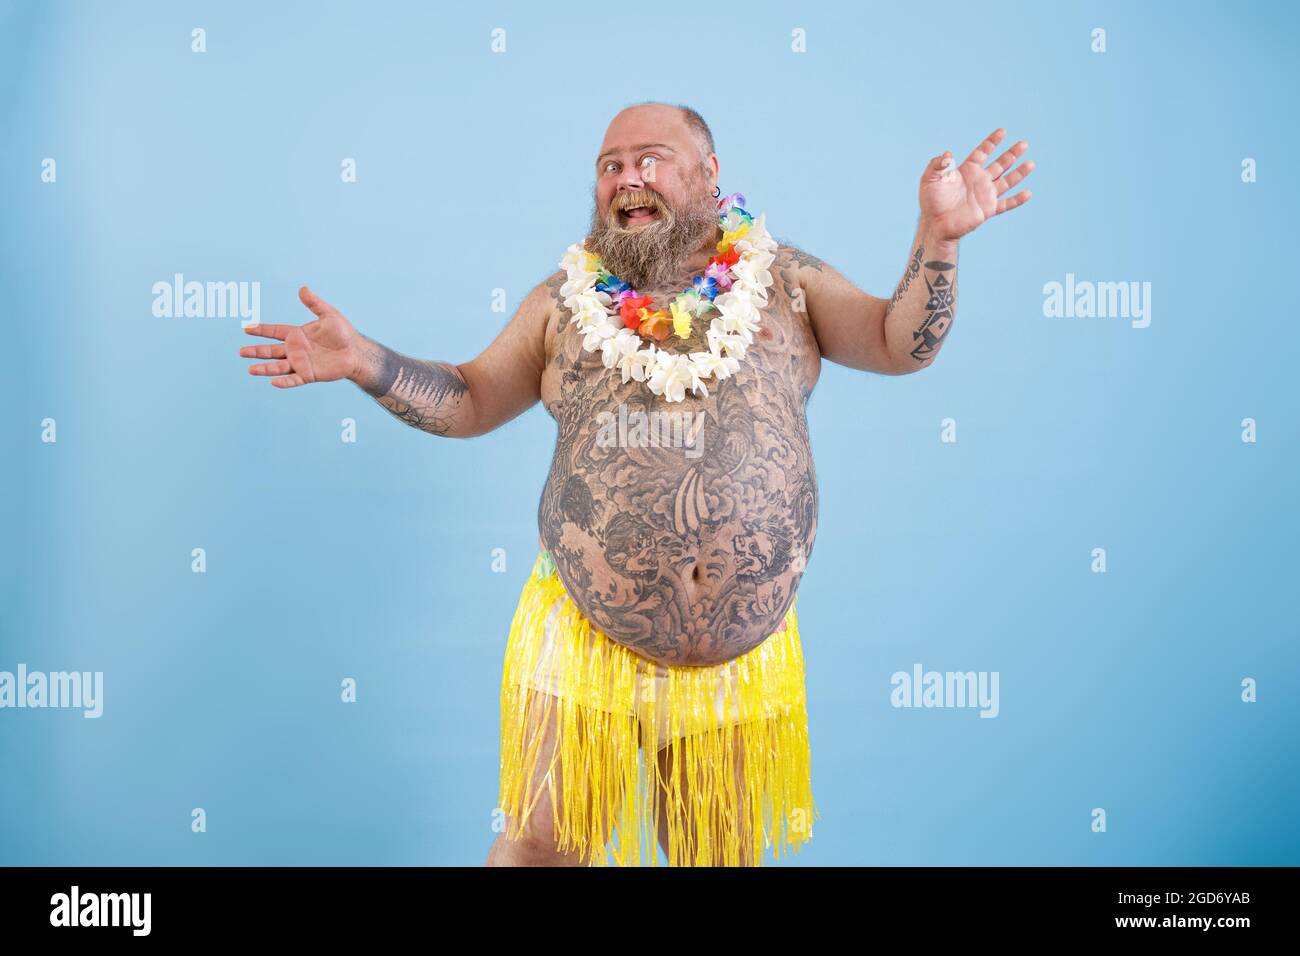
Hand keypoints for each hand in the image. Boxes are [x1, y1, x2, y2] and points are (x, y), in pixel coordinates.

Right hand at [239, 287, 362, 387]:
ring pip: (278, 367)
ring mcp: (301, 363)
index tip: (245, 328)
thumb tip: (302, 289)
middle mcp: (296, 350)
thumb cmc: (344, 333)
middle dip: (256, 351)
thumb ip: (314, 303)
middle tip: (241, 352)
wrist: (356, 351)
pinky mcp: (309, 375)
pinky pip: (294, 380)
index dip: (260, 330)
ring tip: (250, 370)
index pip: (274, 331)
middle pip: (271, 351)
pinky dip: (284, 382)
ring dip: (264, 368)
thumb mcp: (329, 314)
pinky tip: (273, 382)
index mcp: (297, 334)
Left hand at [919, 128, 1033, 241]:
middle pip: (999, 164)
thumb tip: (948, 154)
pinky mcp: (987, 210)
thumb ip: (937, 164)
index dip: (992, 142)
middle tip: (1024, 143)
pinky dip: (1017, 200)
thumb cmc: (931, 201)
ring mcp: (985, 195)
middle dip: (1011, 154)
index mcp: (967, 171)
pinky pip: (1006, 204)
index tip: (1002, 131)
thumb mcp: (929, 179)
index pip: (982, 152)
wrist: (936, 224)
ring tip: (1031, 163)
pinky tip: (1028, 193)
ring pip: (1006, 181)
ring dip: (1019, 173)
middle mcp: (978, 181)